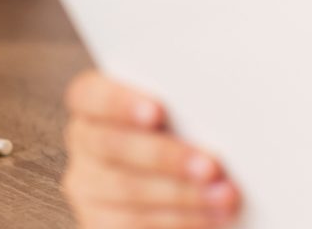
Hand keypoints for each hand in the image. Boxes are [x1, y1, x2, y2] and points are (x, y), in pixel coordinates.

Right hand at [62, 70, 240, 227]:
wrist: (182, 180)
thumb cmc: (189, 131)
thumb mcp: (182, 111)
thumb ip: (184, 103)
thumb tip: (219, 101)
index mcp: (96, 105)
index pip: (89, 95)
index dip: (119, 103)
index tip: (157, 112)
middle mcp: (86, 143)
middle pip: (113, 145)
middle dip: (167, 156)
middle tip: (212, 166)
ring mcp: (88, 187)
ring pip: (127, 189)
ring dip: (183, 194)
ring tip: (224, 194)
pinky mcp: (99, 222)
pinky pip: (134, 223)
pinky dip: (179, 219)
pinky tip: (211, 216)